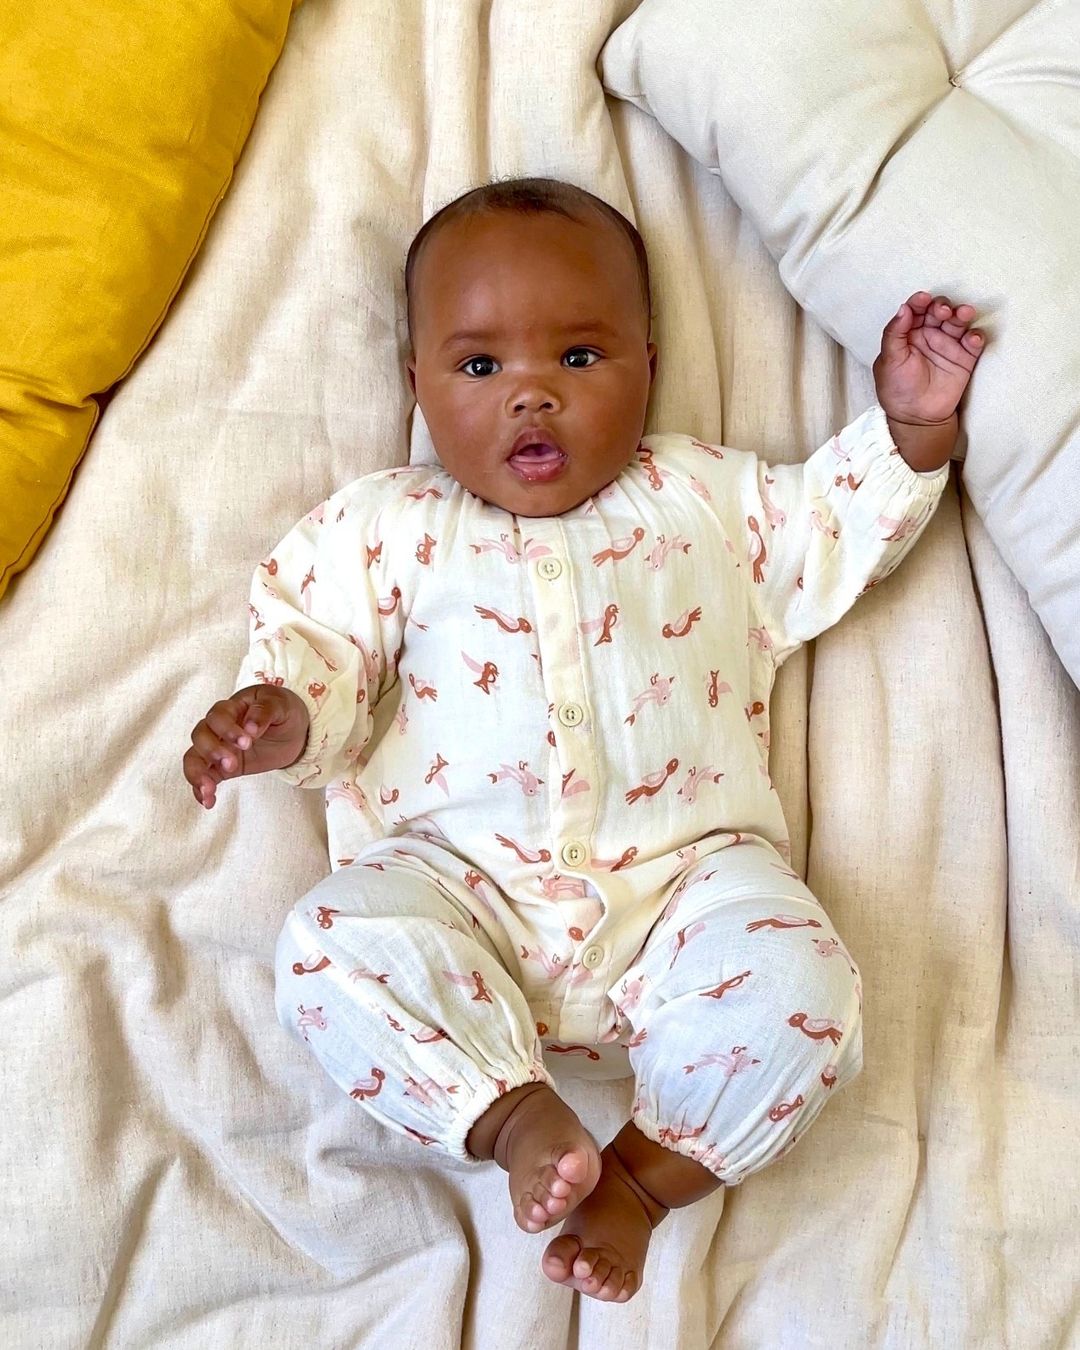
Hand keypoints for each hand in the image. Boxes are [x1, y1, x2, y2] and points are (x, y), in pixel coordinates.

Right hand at [183, 684, 309, 808]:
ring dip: (197, 773)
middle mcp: (219, 728)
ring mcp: (219, 748)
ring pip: (194, 757)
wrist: (295, 730)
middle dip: (212, 751)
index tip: (247, 741)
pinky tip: (207, 801)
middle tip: (232, 763)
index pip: (218, 716)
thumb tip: (250, 727)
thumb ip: (264, 712)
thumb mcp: (280, 704)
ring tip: (208, 789)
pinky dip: (201, 790)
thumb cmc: (283, 710)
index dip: (228, 729)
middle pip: (200, 736)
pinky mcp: (223, 768)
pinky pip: (204, 777)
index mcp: (232, 708)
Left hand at [873, 291, 984, 425]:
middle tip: (942, 311)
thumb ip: (894, 334)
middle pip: (939, 311)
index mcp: (909, 333)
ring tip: (963, 315)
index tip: (922, 300)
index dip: (919, 302)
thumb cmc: (897, 389)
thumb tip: (904, 308)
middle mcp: (929, 335)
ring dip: (962, 314)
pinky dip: (975, 337)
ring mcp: (948, 345)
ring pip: (958, 322)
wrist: (916, 417)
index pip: (915, 311)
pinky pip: (973, 342)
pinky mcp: (964, 358)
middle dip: (942, 306)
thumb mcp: (889, 361)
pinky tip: (972, 338)